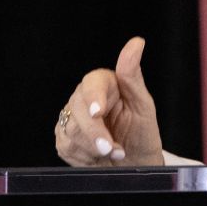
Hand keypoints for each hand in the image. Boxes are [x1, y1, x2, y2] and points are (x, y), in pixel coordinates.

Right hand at [55, 37, 164, 165]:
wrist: (133, 162)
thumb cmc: (141, 132)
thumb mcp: (143, 105)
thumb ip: (132, 76)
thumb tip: (136, 42)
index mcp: (106, 84)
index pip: (92, 82)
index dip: (93, 96)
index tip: (98, 112)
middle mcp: (85, 98)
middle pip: (77, 108)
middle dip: (95, 132)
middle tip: (112, 148)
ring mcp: (71, 118)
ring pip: (70, 129)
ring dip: (94, 147)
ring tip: (114, 152)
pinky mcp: (63, 137)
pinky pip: (66, 146)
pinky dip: (85, 156)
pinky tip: (98, 157)